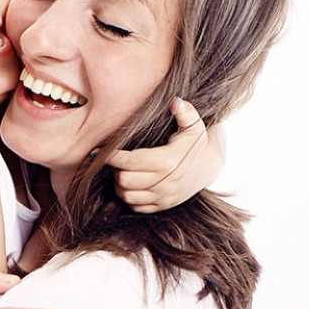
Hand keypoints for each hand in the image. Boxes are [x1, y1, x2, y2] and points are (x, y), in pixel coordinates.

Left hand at [106, 98, 224, 212]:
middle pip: (124, 180)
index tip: (99, 150)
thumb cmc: (196, 143)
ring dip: (119, 185)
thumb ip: (185, 113)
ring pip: (127, 196)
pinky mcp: (163, 206)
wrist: (210, 166)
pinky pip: (136, 207)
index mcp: (167, 161)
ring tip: (122, 171)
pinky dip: (128, 197)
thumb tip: (175, 101)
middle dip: (115, 170)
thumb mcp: (194, 125)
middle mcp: (165, 182)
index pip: (130, 161)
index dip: (111, 156)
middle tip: (115, 160)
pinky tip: (130, 184)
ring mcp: (164, 196)